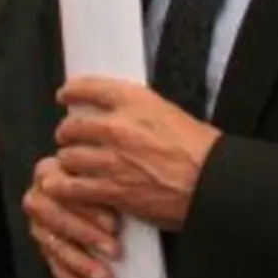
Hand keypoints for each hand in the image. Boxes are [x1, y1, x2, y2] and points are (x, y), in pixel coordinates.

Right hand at [23, 155, 121, 277]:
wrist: (97, 190)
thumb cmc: (106, 183)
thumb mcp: (106, 177)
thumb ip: (108, 184)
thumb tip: (130, 198)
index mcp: (51, 170)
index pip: (65, 188)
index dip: (89, 208)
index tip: (114, 224)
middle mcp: (39, 194)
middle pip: (54, 216)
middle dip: (85, 235)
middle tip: (114, 250)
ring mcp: (37, 222)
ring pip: (54, 244)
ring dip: (80, 263)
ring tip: (105, 277)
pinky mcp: (42, 246)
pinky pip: (53, 265)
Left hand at [52, 77, 221, 231]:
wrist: (213, 184)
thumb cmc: (202, 151)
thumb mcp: (170, 113)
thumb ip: (139, 111)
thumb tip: (120, 113)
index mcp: (135, 102)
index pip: (90, 88)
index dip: (72, 91)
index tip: (65, 94)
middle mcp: (118, 127)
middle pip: (72, 125)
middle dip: (67, 133)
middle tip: (68, 137)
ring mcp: (112, 160)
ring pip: (69, 156)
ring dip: (68, 160)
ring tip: (71, 163)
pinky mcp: (112, 189)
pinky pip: (74, 186)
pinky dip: (67, 187)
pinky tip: (65, 186)